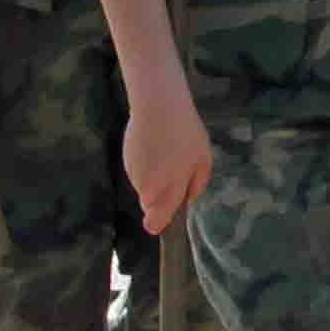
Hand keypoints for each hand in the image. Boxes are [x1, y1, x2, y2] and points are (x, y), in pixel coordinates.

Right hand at [124, 89, 212, 235]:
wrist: (158, 106)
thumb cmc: (185, 133)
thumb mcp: (203, 159)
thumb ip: (197, 185)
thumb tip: (187, 200)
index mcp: (169, 189)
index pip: (157, 220)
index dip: (158, 224)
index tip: (160, 223)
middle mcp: (148, 186)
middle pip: (149, 204)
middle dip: (158, 197)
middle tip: (172, 174)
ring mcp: (134, 173)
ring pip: (142, 187)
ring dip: (151, 178)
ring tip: (163, 153)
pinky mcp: (126, 160)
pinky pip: (136, 172)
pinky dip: (143, 164)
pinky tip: (152, 145)